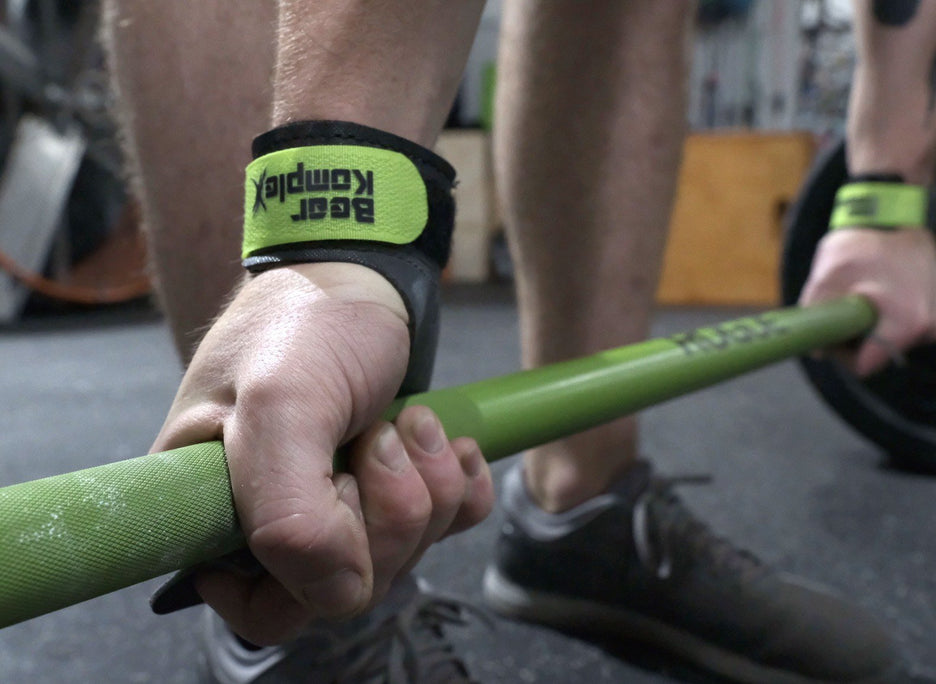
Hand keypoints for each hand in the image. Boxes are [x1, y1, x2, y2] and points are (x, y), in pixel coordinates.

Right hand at [150, 262, 492, 644]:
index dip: (311, 570)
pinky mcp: (393, 486)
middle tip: (381, 435)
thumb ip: (286, 512)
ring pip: (405, 554)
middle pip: (349, 585)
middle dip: (387, 513)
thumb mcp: (282, 403)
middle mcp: (274, 519)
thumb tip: (331, 586)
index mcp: (215, 512)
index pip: (265, 607)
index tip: (330, 493)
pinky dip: (460, 485)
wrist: (362, 273)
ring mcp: (339, 505)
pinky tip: (451, 441)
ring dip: (428, 486)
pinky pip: (448, 525)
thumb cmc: (306, 323)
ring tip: (411, 419)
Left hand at [798, 227, 935, 375]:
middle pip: (880, 353)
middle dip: (858, 337)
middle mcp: (930, 326)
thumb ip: (817, 320)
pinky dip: (894, 314)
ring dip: (876, 325)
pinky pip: (910, 324)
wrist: (892, 212)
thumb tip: (816, 351)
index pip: (864, 365)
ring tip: (865, 293)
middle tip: (846, 306)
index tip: (832, 329)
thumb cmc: (858, 245)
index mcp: (906, 326)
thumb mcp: (825, 281)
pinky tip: (883, 290)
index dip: (841, 352)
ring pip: (895, 340)